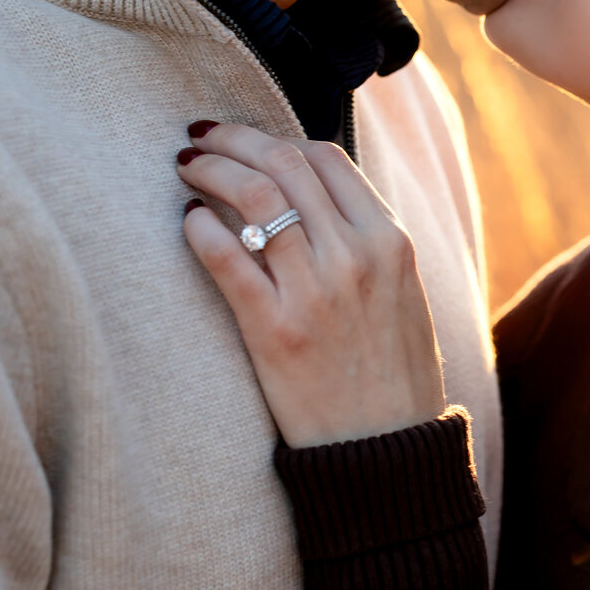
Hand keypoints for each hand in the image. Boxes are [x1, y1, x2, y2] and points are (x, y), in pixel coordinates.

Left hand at [177, 123, 446, 446]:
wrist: (388, 451)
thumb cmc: (394, 375)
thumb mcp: (403, 294)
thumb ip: (368, 243)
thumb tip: (316, 196)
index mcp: (390, 242)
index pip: (326, 158)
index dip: (278, 139)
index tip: (249, 142)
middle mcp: (356, 256)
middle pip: (284, 164)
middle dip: (233, 139)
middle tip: (201, 137)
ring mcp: (315, 292)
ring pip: (252, 196)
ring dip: (209, 171)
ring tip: (186, 168)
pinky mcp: (275, 330)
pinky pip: (227, 257)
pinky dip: (200, 229)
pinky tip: (187, 222)